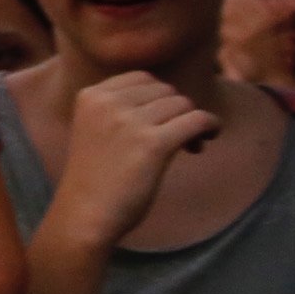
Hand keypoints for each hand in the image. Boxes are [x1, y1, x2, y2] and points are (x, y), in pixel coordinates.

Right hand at [51, 69, 218, 251]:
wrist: (84, 215)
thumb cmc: (95, 179)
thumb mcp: (95, 130)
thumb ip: (120, 108)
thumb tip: (175, 98)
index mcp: (90, 96)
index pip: (142, 78)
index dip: (160, 98)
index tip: (163, 121)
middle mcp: (107, 103)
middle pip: (165, 90)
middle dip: (177, 111)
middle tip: (179, 138)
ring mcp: (129, 122)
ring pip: (183, 104)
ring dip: (194, 122)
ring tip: (190, 146)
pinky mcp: (152, 144)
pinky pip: (197, 120)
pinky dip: (210, 126)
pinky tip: (207, 139)